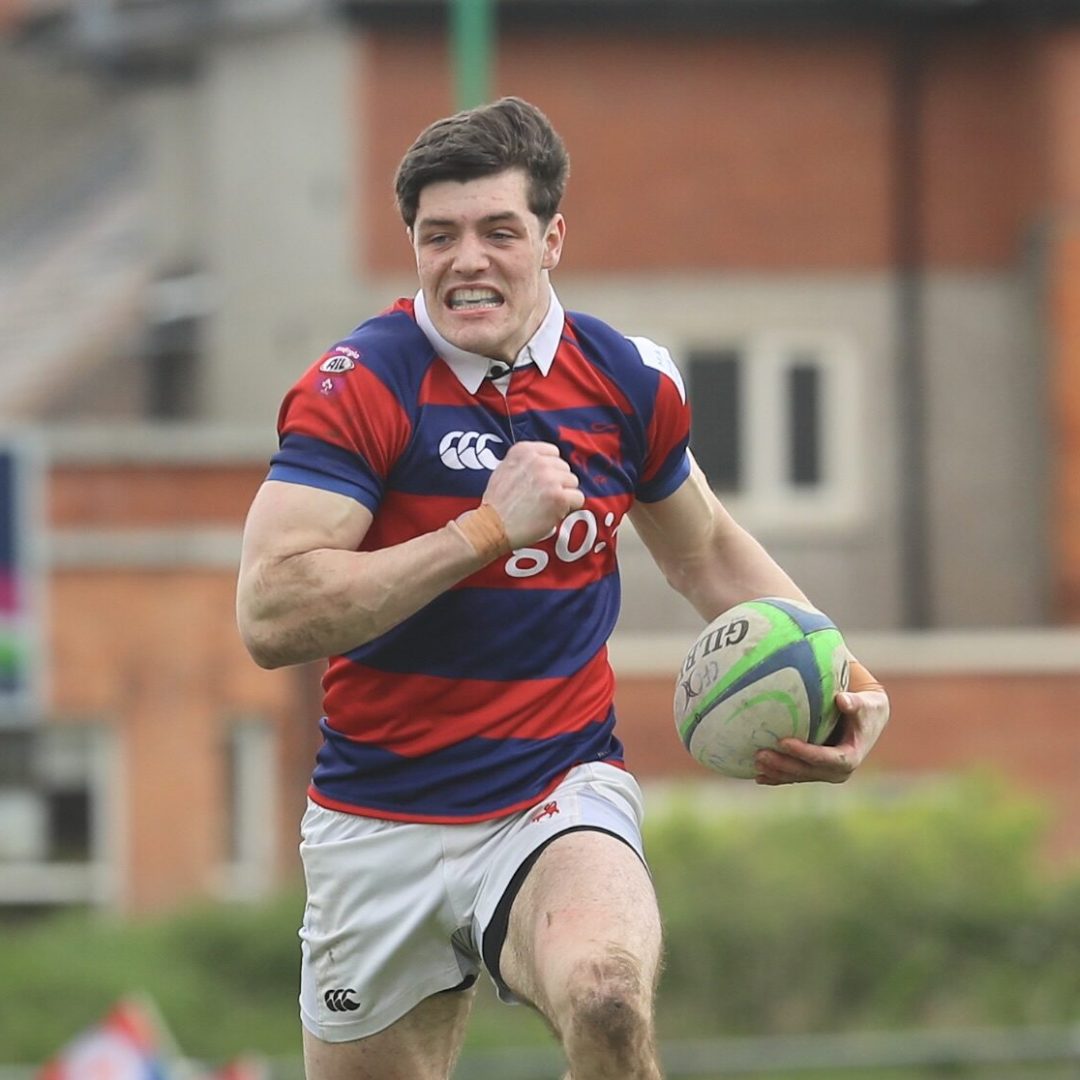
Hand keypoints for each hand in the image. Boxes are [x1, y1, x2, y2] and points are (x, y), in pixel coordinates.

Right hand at [483, 441, 584, 547]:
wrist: (491, 526)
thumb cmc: (497, 503)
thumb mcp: (504, 468)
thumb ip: (526, 462)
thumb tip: (547, 462)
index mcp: (523, 450)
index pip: (553, 452)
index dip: (550, 470)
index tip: (541, 482)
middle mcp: (538, 460)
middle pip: (564, 468)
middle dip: (557, 483)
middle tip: (540, 498)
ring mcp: (550, 478)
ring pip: (573, 483)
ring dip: (563, 495)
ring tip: (544, 506)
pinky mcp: (559, 497)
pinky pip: (578, 498)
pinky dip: (569, 508)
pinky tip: (552, 513)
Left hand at [753, 686, 889, 784]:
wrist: (868, 721)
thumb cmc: (866, 709)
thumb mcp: (865, 705)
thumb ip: (855, 703)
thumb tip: (842, 700)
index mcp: (850, 757)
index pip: (825, 759)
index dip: (804, 753)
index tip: (784, 742)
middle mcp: (838, 771)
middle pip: (807, 771)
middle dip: (783, 765)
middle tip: (760, 754)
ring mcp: (825, 774)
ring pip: (798, 776)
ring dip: (776, 771)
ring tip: (755, 762)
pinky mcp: (815, 772)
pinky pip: (794, 776)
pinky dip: (777, 776)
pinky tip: (758, 776)